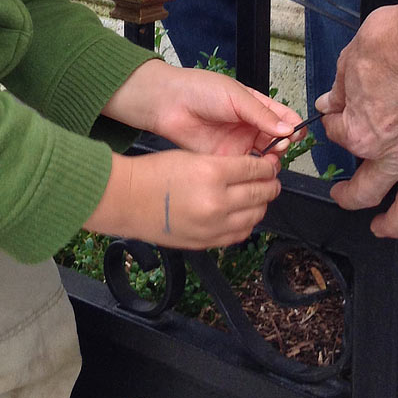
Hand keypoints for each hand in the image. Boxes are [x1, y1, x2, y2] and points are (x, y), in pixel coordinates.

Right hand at [85, 148, 281, 249]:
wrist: (126, 199)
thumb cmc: (153, 174)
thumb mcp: (192, 156)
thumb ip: (224, 165)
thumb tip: (251, 170)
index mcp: (212, 173)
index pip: (255, 168)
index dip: (267, 166)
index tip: (269, 164)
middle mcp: (217, 201)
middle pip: (260, 193)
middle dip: (270, 184)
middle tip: (271, 179)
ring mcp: (213, 225)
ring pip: (255, 215)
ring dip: (261, 204)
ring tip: (259, 196)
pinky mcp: (207, 241)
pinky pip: (239, 234)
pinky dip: (247, 223)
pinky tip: (243, 214)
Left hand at [102, 61, 302, 157]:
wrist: (169, 103)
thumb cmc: (200, 90)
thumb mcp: (237, 97)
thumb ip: (262, 114)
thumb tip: (288, 128)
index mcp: (254, 107)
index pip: (282, 118)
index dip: (292, 126)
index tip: (297, 133)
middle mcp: (248, 127)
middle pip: (276, 140)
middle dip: (283, 145)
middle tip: (280, 145)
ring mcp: (236, 144)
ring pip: (262, 158)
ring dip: (270, 160)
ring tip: (269, 158)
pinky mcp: (223, 159)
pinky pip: (242, 169)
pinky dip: (251, 172)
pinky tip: (255, 170)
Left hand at [314, 4, 397, 237]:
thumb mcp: (352, 58)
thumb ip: (340, 88)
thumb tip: (330, 101)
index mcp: (360, 132)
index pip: (337, 136)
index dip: (333, 123)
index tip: (336, 113)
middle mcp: (393, 155)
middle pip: (365, 190)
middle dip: (348, 197)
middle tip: (343, 197)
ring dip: (395, 224)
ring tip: (384, 228)